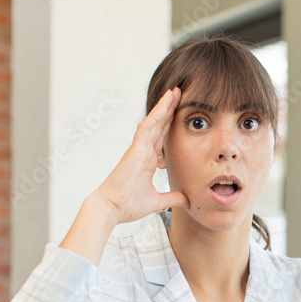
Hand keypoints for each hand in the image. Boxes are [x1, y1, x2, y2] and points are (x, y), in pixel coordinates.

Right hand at [91, 86, 189, 225]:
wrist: (112, 209)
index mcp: (148, 161)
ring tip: (174, 92)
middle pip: (159, 125)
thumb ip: (172, 198)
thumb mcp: (157, 201)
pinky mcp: (135, 150)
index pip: (162, 137)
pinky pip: (146, 128)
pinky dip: (155, 116)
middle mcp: (143, 151)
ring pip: (153, 122)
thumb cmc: (128, 205)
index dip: (171, 124)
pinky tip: (164, 105)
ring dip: (163, 106)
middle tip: (179, 93)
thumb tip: (188, 200)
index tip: (181, 112)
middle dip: (169, 109)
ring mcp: (138, 149)